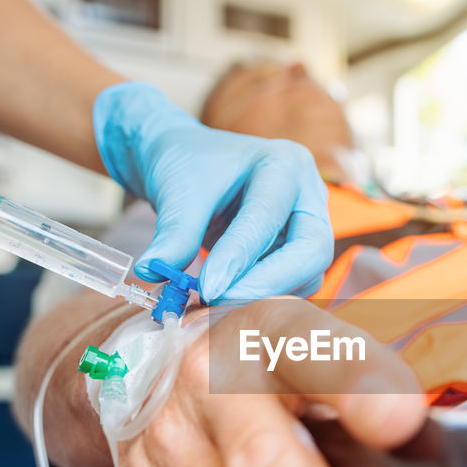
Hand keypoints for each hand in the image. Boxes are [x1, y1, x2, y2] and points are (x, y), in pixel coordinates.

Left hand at [93, 82, 332, 303]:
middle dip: (268, 284)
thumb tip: (154, 271)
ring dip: (264, 295)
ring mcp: (308, 224)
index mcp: (285, 164)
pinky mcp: (297, 251)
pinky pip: (292, 284)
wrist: (186, 163)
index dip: (238, 257)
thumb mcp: (177, 192)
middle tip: (221, 302)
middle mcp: (308, 194)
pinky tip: (225, 298)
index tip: (207, 288)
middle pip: (312, 251)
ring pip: (307, 275)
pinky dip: (260, 297)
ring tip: (216, 303)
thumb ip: (174, 234)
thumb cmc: (186, 164)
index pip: (268, 217)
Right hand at [115, 298, 426, 466]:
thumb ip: (369, 393)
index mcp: (270, 332)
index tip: (401, 423)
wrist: (150, 359)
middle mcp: (210, 382)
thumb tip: (426, 455)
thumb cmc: (256, 360)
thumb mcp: (317, 346)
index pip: (313, 349)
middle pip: (262, 465)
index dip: (357, 386)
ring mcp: (169, 443)